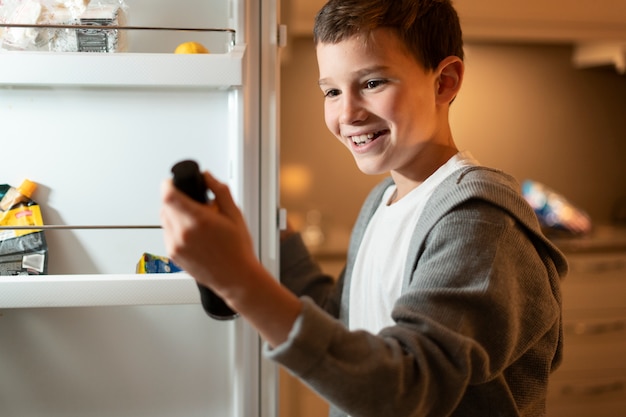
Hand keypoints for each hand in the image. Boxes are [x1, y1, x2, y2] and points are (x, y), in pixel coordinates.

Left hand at [160, 171, 302, 346]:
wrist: (236, 277)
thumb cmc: (238, 251)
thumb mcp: (235, 214)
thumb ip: (220, 191)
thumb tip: (207, 177)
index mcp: (198, 221)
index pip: (168, 195)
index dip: (168, 184)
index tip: (172, 182)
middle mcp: (183, 233)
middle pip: (165, 206)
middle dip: (175, 199)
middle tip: (192, 203)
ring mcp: (176, 246)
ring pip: (164, 220)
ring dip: (174, 214)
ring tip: (196, 221)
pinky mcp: (173, 255)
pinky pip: (167, 234)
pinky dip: (175, 229)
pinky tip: (194, 234)